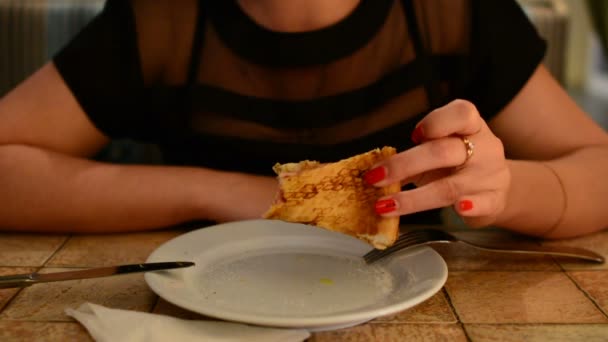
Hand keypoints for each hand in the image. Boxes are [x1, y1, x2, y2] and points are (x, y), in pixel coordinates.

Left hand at [364, 100, 510, 227]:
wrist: (496, 190)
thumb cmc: (458, 166)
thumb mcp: (438, 153)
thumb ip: (412, 157)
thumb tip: (373, 172)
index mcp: (470, 127)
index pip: (460, 113)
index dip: (436, 122)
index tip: (413, 135)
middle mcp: (484, 147)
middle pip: (442, 152)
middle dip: (404, 165)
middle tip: (375, 178)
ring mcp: (490, 175)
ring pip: (451, 185)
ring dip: (414, 198)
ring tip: (386, 205)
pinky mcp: (494, 200)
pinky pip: (483, 204)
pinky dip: (471, 206)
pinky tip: (459, 209)